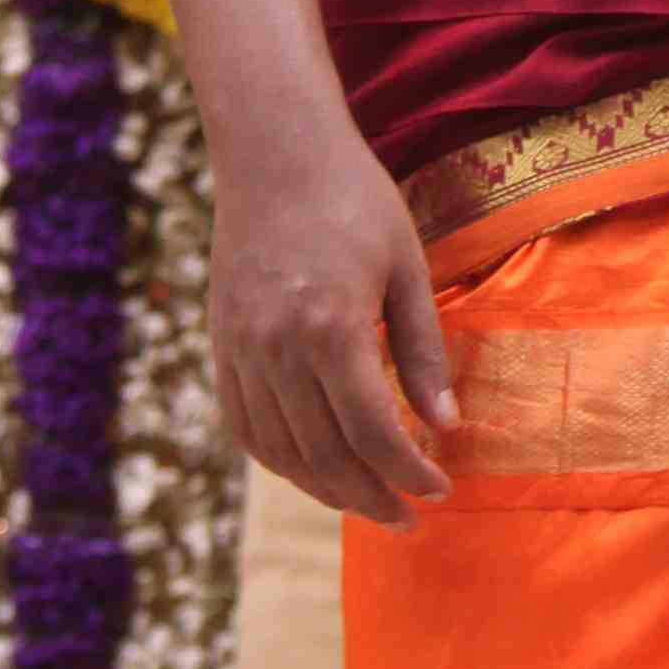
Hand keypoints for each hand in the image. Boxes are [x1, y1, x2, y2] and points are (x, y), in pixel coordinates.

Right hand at [210, 126, 460, 518]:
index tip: (440, 489)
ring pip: (281, 452)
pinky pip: (245, 427)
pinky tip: (314, 470)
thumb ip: (423, 351)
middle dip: (372, 497)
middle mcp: (277, 348)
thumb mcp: (407, 268)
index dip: (408, 472)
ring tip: (367, 502)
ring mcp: (240, 349)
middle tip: (408, 517)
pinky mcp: (221, 345)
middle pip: (325, 455)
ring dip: (326, 490)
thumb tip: (447, 426)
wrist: (273, 150)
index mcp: (331, 327)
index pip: (372, 432)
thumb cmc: (354, 200)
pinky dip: (281, 461)